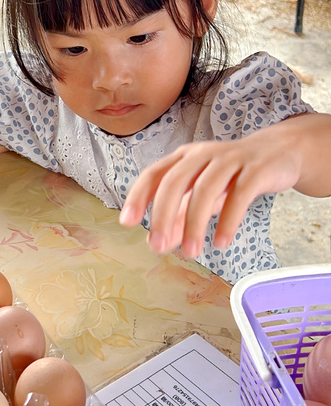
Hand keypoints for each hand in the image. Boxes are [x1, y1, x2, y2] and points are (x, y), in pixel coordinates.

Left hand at [119, 129, 302, 257]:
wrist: (278, 152)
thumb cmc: (232, 175)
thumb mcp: (201, 193)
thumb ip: (179, 216)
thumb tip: (157, 242)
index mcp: (184, 158)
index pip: (154, 174)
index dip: (138, 197)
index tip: (126, 222)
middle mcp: (202, 154)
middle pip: (175, 181)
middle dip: (163, 215)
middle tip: (159, 247)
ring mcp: (230, 160)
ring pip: (205, 189)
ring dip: (195, 224)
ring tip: (192, 252)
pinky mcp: (256, 169)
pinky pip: (240, 195)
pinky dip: (228, 220)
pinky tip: (221, 242)